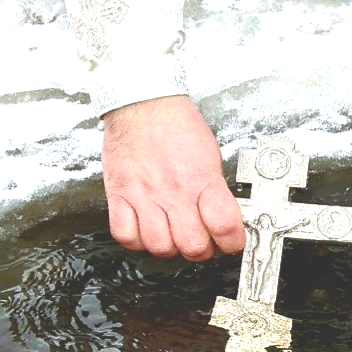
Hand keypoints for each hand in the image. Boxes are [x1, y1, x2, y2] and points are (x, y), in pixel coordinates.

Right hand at [101, 95, 244, 260]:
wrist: (142, 103)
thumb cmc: (177, 126)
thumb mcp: (211, 156)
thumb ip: (216, 192)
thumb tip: (224, 221)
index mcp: (202, 180)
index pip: (225, 227)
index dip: (232, 242)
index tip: (230, 241)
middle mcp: (173, 192)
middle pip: (193, 246)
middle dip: (202, 249)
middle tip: (200, 238)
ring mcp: (144, 196)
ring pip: (160, 247)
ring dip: (169, 246)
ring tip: (172, 233)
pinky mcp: (119, 196)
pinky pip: (127, 236)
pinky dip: (137, 240)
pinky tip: (146, 229)